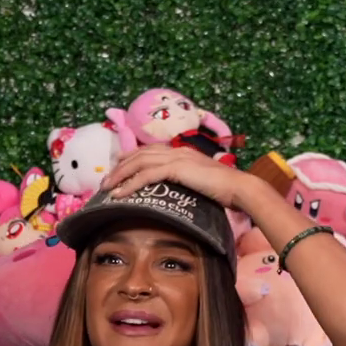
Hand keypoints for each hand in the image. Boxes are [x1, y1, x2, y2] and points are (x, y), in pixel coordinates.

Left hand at [103, 144, 255, 209]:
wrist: (239, 188)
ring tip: (107, 188)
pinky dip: (130, 184)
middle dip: (120, 167)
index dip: (132, 157)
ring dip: (120, 175)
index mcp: (183, 152)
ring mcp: (176, 158)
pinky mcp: (176, 169)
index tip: (118, 165)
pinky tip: (120, 194)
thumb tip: (182, 192)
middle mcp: (177, 151)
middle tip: (106, 181)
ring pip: (139, 163)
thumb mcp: (203, 183)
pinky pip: (146, 175)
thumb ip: (190, 182)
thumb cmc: (226, 190)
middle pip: (140, 154)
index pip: (151, 150)